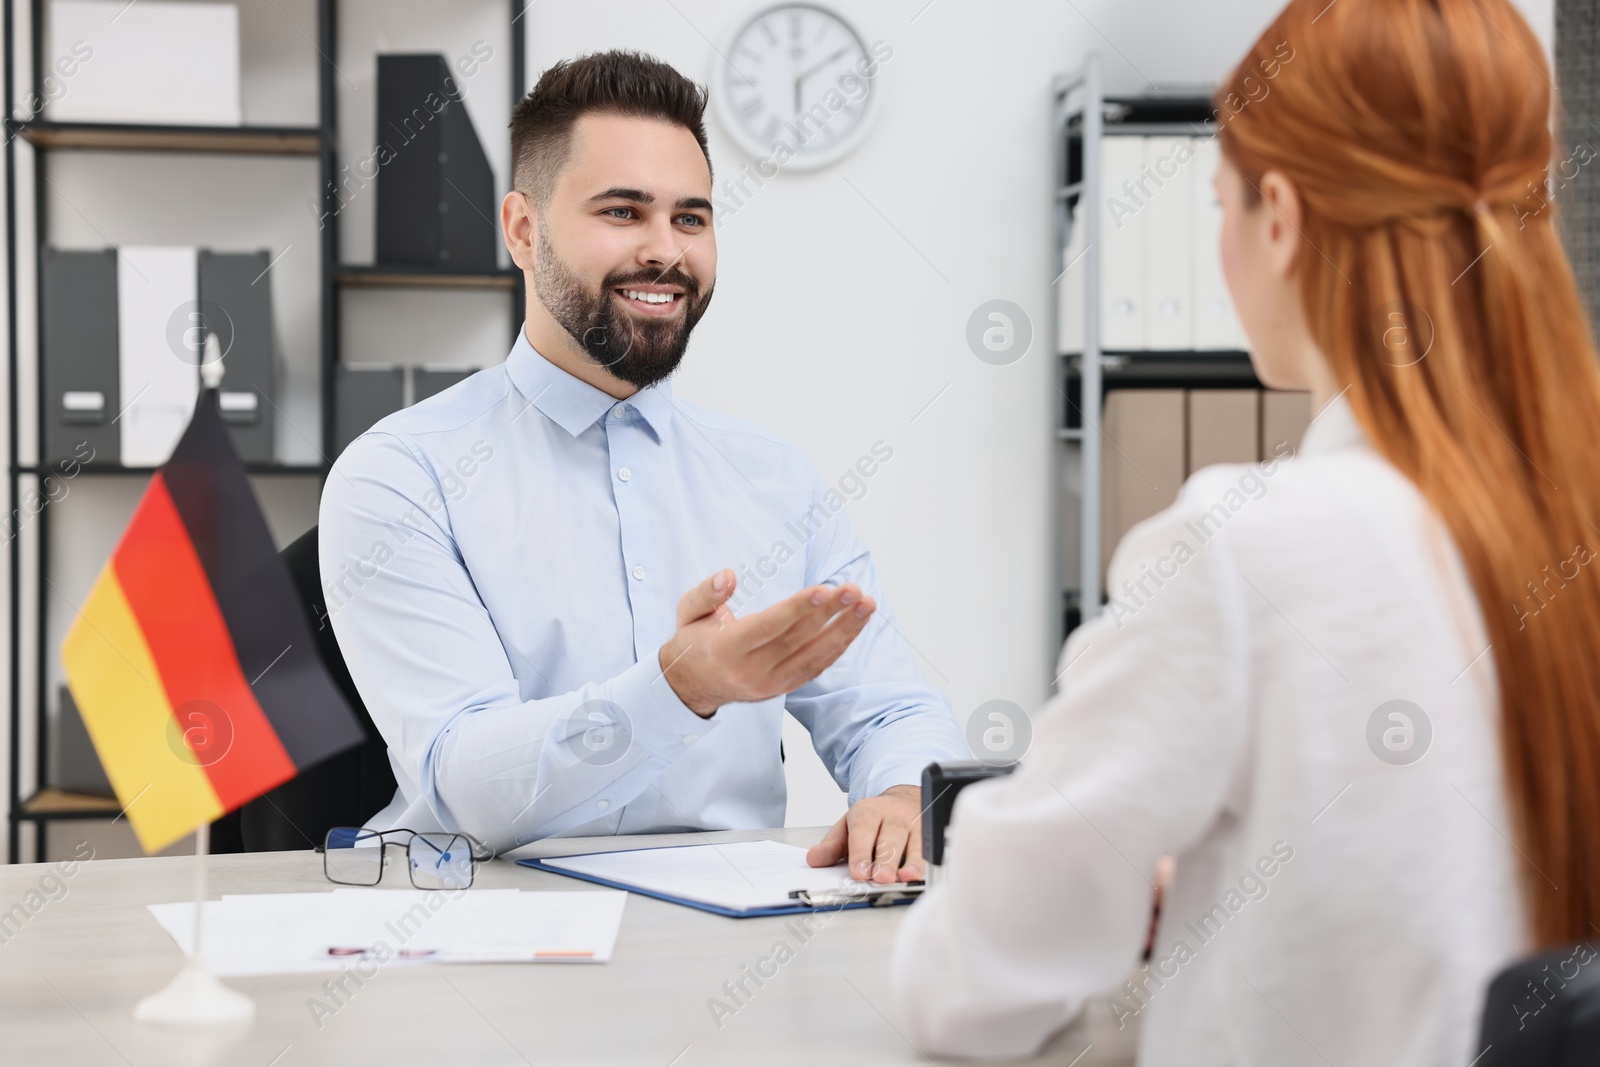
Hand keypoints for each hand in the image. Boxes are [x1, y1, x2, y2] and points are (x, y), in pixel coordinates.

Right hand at [657, 569, 876, 717]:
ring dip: (844, 630)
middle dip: (831, 614)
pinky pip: (816, 667)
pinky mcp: (782, 689)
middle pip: (798, 640)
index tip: (825, 590)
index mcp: (726, 650)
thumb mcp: (687, 612)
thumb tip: (728, 576)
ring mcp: (769, 684)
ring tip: (866, 604)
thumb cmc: (693, 641)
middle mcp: (750, 671)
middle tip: (854, 591)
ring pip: (814, 657)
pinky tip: (854, 624)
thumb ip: (706, 593)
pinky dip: (838, 646)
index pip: (769, 627)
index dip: (798, 609)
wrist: (691, 686)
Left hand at [806, 784, 923, 883]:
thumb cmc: (874, 819)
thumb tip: (814, 859)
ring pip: (914, 840)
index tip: (859, 872)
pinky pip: (930, 847)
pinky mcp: (928, 833)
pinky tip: (920, 874)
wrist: (903, 800)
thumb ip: (832, 845)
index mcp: (868, 812)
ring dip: (911, 860)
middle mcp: (892, 816)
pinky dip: (926, 861)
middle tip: (881, 877)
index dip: (861, 851)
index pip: (864, 829)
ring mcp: (913, 823)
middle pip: (891, 835)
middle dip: (886, 857)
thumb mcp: (848, 826)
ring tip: (905, 877)